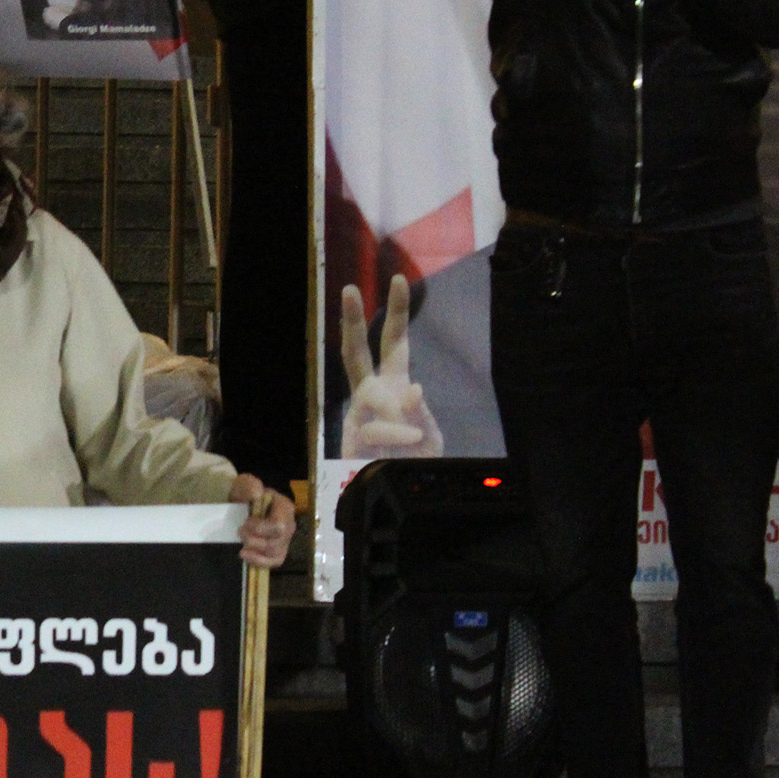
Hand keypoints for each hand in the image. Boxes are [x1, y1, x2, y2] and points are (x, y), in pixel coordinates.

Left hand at [229, 475, 294, 568]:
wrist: (239, 505)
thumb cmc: (245, 495)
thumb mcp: (243, 485)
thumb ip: (249, 485)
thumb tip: (257, 493)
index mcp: (285, 507)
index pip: (280, 524)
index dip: (261, 528)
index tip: (245, 522)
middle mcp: (289, 525)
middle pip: (278, 541)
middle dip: (256, 540)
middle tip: (239, 532)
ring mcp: (285, 540)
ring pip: (276, 553)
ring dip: (255, 551)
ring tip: (241, 545)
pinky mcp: (278, 552)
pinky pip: (274, 562)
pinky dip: (259, 562)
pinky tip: (245, 555)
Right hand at [338, 275, 444, 459]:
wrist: (400, 498)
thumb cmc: (417, 461)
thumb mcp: (430, 435)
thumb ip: (421, 412)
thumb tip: (412, 388)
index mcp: (393, 384)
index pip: (393, 342)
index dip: (396, 311)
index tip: (398, 279)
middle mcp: (370, 394)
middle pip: (356, 351)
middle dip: (353, 321)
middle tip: (348, 289)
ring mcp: (358, 416)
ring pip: (369, 396)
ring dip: (394, 415)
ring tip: (414, 437)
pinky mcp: (351, 440)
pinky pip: (375, 428)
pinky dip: (396, 434)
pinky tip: (409, 442)